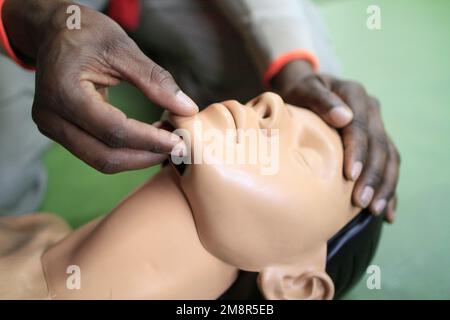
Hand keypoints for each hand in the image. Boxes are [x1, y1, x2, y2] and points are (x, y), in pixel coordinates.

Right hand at [4, 1, 196, 172]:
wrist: (54, 32)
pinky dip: (126, 152)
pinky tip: (148, 140)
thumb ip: (154, 80)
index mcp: (63, 91)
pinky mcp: (60, 132)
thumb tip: (187, 108)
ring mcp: (51, 127)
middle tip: (178, 148)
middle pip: (105, 156)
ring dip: (138, 157)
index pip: (113, 130)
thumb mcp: (122, 48)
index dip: (150, 141)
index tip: (179, 142)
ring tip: (166, 142)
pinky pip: (96, 152)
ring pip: (101, 161)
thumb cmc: (85, 34)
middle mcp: (50, 116)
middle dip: (146, 156)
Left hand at [272, 60, 399, 221]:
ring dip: (384, 186)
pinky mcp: (377, 141)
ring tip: (375, 210)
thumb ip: (320, 100)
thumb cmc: (298, 91)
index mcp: (354, 94)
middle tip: (361, 202)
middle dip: (372, 176)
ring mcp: (377, 125)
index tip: (350, 175)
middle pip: (379, 145)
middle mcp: (371, 109)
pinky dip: (390, 189)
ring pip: (389, 158)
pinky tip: (387, 212)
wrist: (303, 88)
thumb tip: (343, 117)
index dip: (358, 151)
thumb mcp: (303, 89)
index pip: (360, 127)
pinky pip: (390, 165)